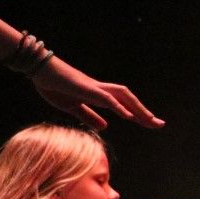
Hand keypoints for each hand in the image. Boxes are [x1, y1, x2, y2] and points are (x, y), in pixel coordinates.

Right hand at [32, 56, 163, 129]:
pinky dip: (119, 107)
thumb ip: (89, 116)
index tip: (152, 124)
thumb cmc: (54, 87)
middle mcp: (102, 91)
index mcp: (99, 96)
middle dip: (145, 112)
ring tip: (150, 120)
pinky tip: (129, 116)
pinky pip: (107, 98)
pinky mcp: (87, 87)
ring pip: (123, 96)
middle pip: (129, 100)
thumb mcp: (73, 108)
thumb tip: (106, 126)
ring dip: (137, 108)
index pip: (124, 105)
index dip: (138, 115)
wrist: (39, 71)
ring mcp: (95, 88)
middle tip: (160, 125)